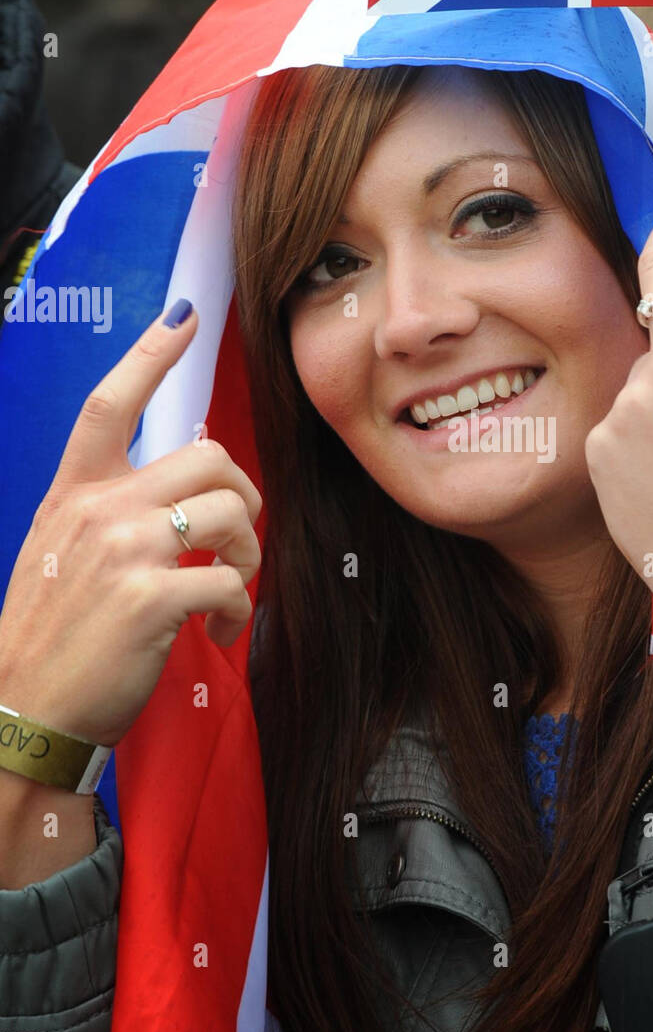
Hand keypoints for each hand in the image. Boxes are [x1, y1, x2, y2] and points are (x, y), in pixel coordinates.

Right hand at [0, 304, 262, 748]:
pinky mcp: (151, 597)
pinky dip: (239, 609)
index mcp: (72, 495)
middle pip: (207, 456)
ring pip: (231, 509)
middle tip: (236, 541)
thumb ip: (105, 516)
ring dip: (249, 553)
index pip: (108, 405)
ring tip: (229, 589)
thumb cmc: (50, 640)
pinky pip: (232, 580)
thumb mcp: (57, 557)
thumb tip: (168, 495)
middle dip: (242, 495)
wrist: (24, 714)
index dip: (148, 355)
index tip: (182, 318)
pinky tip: (219, 631)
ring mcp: (124, 550)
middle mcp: (97, 510)